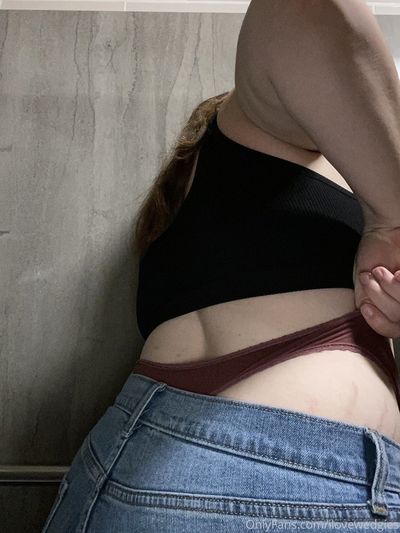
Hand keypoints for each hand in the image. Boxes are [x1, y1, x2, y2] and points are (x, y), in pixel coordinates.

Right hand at [353, 224, 399, 338]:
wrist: (385, 228)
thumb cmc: (375, 252)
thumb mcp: (363, 281)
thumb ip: (365, 304)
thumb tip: (366, 322)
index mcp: (389, 305)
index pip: (391, 330)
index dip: (377, 323)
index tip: (366, 307)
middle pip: (397, 319)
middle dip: (380, 298)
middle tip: (373, 278)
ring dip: (389, 288)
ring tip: (383, 270)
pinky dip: (399, 283)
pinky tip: (398, 271)